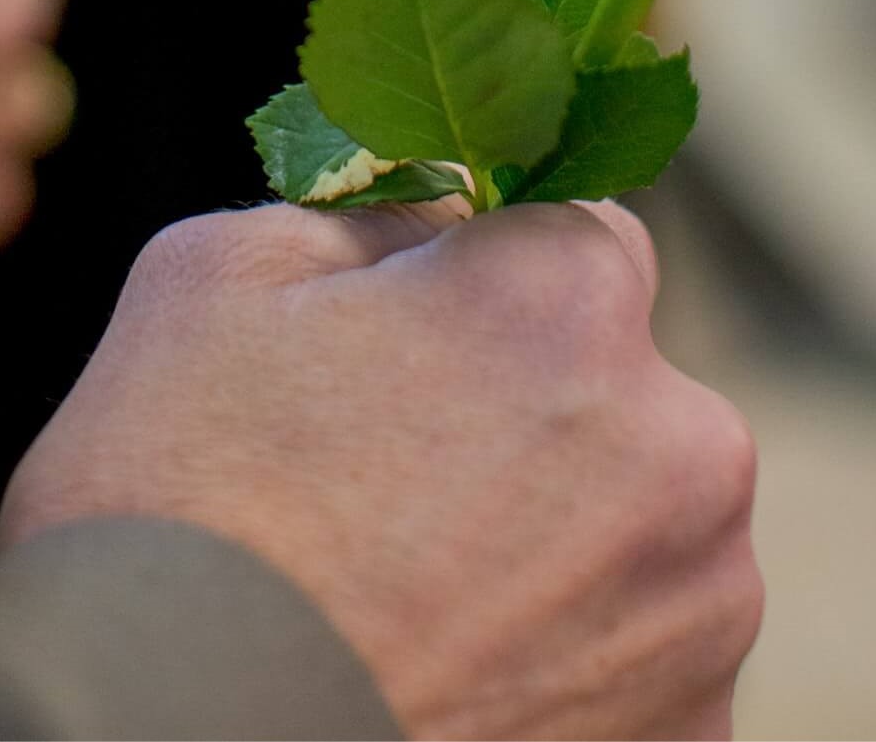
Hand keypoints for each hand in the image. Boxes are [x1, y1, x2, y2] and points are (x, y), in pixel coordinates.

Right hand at [0, 200, 761, 738]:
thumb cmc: (174, 503)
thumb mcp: (217, 273)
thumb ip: (361, 210)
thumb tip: (431, 219)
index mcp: (569, 299)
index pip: (575, 231)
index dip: (486, 274)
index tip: (413, 333)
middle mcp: (682, 446)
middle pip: (616, 383)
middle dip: (526, 406)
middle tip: (387, 470)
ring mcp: (701, 614)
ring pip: (634, 522)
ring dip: (556, 534)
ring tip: (407, 588)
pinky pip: (636, 652)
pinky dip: (563, 654)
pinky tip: (446, 665)